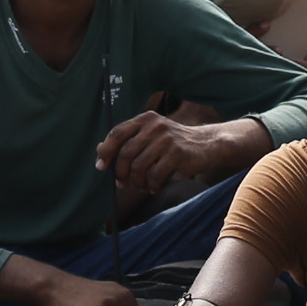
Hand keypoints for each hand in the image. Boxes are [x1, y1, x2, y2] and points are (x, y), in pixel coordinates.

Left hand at [98, 112, 248, 202]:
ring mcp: (166, 139)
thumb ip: (127, 141)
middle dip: (121, 173)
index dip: (106, 151)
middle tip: (123, 183)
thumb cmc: (173, 143)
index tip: (101, 167)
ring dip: (137, 182)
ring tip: (142, 185)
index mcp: (145, 119)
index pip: (117, 133)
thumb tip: (99, 150)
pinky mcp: (177, 154)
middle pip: (125, 154)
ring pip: (139, 167)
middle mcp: (155, 126)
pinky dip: (152, 185)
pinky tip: (155, 186)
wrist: (207, 144)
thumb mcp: (150, 136)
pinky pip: (154, 176)